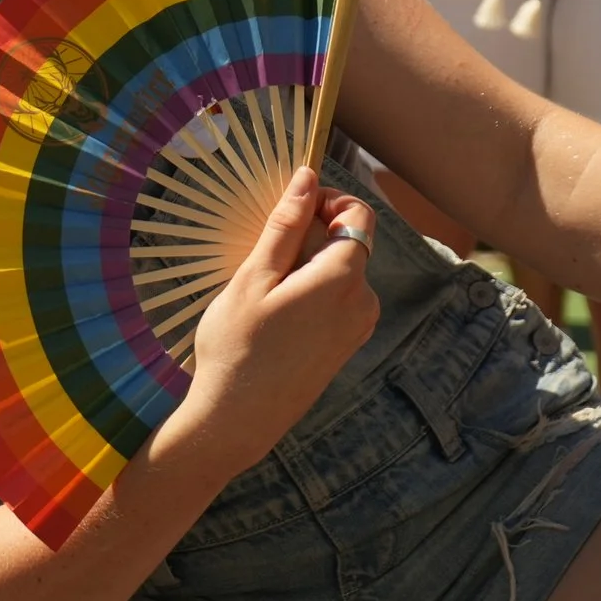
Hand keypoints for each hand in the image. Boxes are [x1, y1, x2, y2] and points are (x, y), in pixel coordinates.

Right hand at [161, 168, 378, 477]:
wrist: (237, 422)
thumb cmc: (237, 348)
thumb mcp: (254, 278)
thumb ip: (286, 225)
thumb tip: (306, 178)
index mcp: (343, 279)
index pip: (358, 214)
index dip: (327, 200)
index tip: (290, 208)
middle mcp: (363, 302)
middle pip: (350, 242)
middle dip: (312, 235)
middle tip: (264, 255)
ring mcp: (358, 328)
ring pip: (341, 272)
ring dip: (308, 265)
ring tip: (264, 290)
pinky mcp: (346, 346)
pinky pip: (338, 300)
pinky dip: (312, 292)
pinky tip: (275, 315)